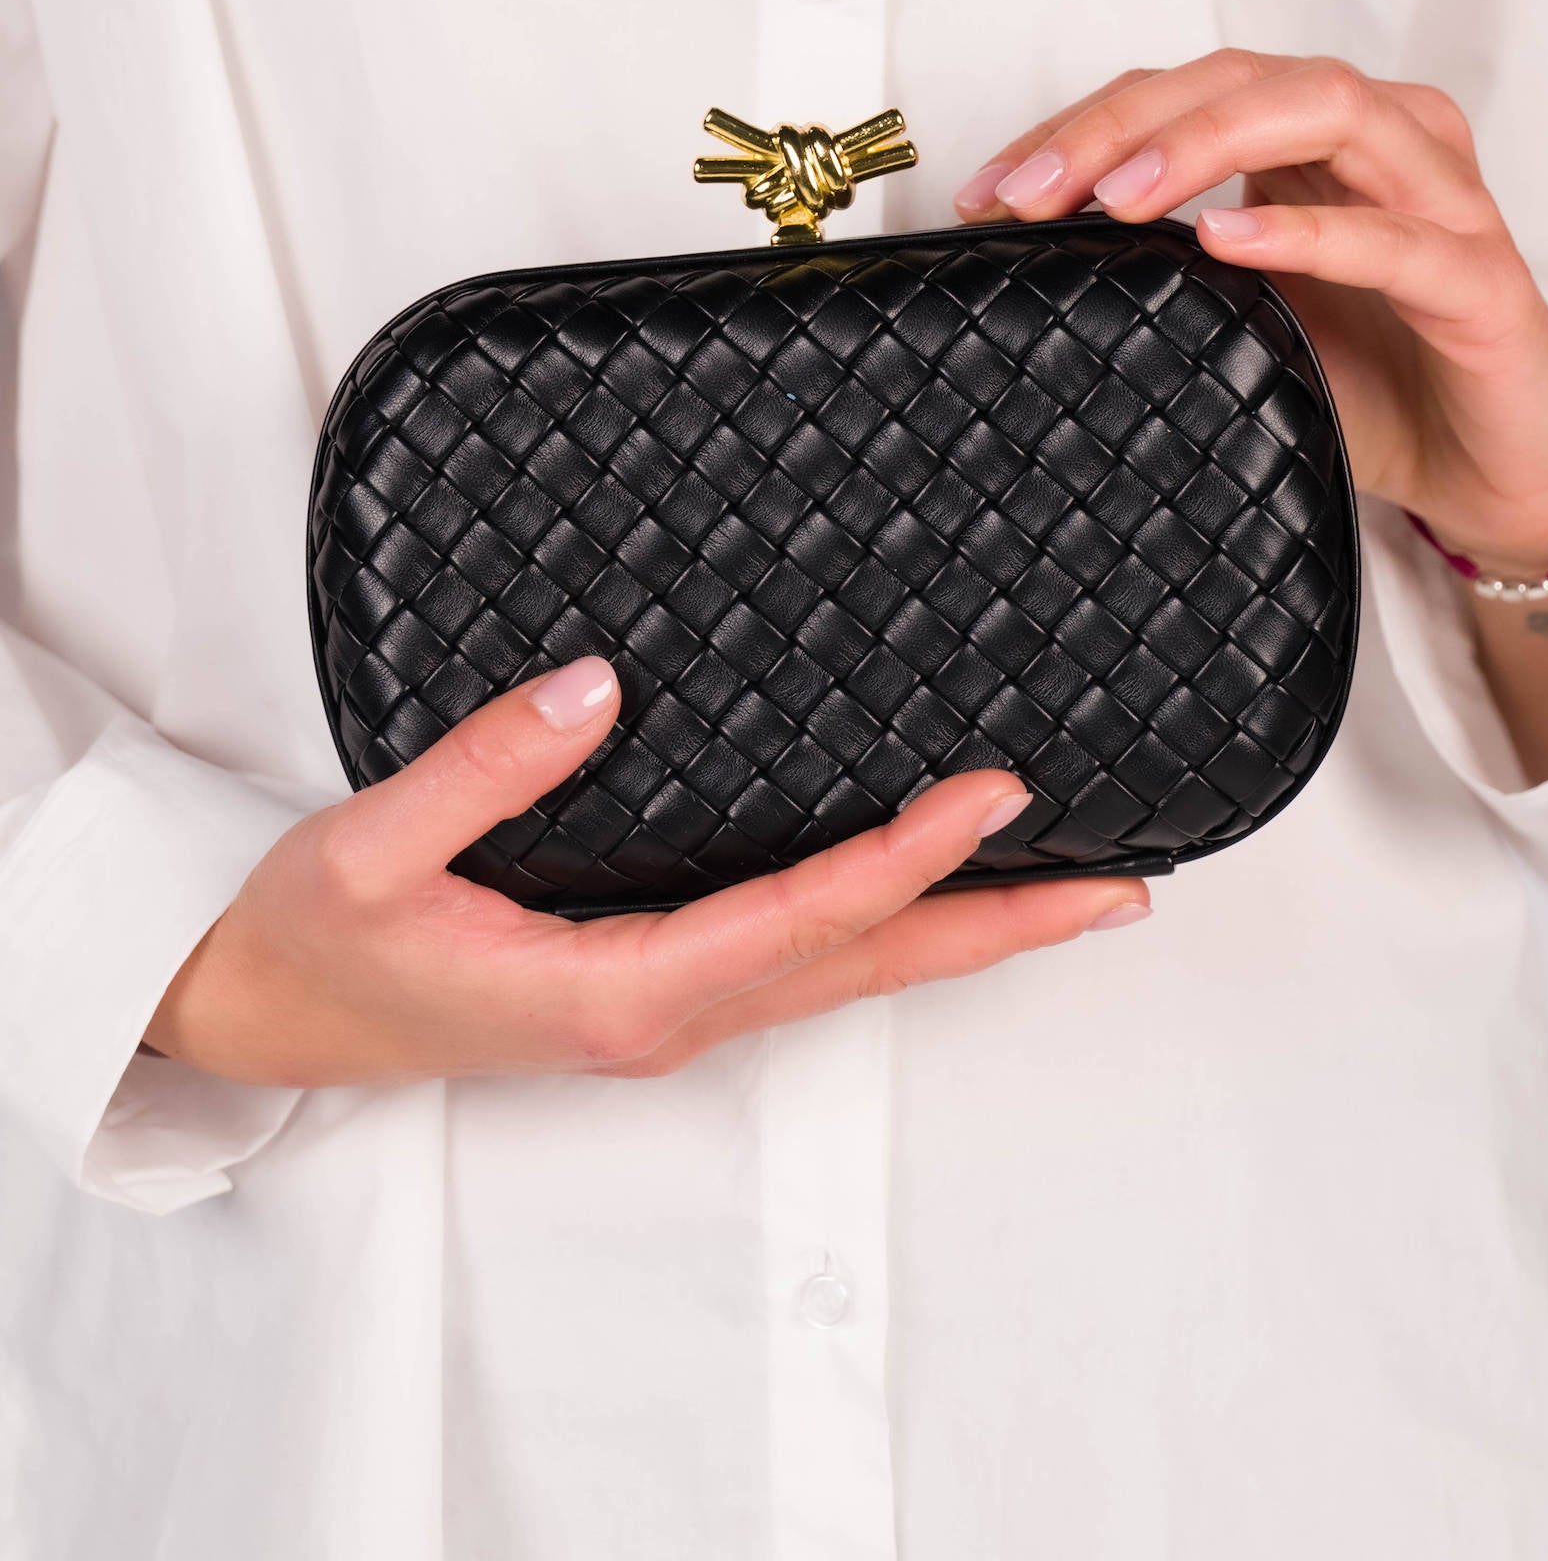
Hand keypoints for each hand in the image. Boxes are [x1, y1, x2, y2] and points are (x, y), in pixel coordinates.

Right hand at [144, 658, 1148, 1086]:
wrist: (267, 1021)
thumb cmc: (316, 947)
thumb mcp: (371, 849)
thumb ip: (484, 767)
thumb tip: (598, 685)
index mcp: (611, 991)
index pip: (800, 918)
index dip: (908, 857)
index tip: (998, 795)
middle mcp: (661, 1015)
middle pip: (865, 967)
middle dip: (998, 931)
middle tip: (1119, 892)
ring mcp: (664, 1013)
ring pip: (847, 976)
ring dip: (961, 937)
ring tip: (1067, 899)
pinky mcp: (652, 993)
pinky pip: (802, 965)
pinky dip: (887, 931)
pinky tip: (925, 900)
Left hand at [955, 48, 1547, 581]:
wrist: (1490, 478)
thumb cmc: (1370, 389)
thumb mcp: (1237, 325)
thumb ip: (1160, 279)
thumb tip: (1026, 276)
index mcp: (1315, 145)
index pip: (1183, 94)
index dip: (1080, 126)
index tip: (988, 191)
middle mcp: (1382, 144)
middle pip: (1240, 79)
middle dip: (1121, 126)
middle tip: (1030, 193)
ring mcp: (1438, 200)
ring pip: (1322, 111)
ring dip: (1204, 144)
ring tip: (1116, 197)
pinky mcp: (1478, 278)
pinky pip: (1394, 237)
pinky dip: (1308, 229)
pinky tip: (1228, 237)